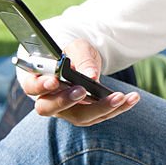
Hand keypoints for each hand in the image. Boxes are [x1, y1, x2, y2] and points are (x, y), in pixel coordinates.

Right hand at [18, 38, 139, 126]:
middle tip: (82, 91)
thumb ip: (81, 59)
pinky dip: (117, 108)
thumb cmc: (71, 52)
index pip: (32, 87)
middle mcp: (48, 99)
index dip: (41, 86)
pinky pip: (99, 115)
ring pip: (80, 116)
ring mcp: (66, 110)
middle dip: (68, 101)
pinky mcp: (85, 114)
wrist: (79, 60)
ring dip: (102, 108)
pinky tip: (132, 98)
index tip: (55, 81)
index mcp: (37, 79)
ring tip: (122, 97)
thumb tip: (90, 75)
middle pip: (52, 108)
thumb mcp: (77, 48)